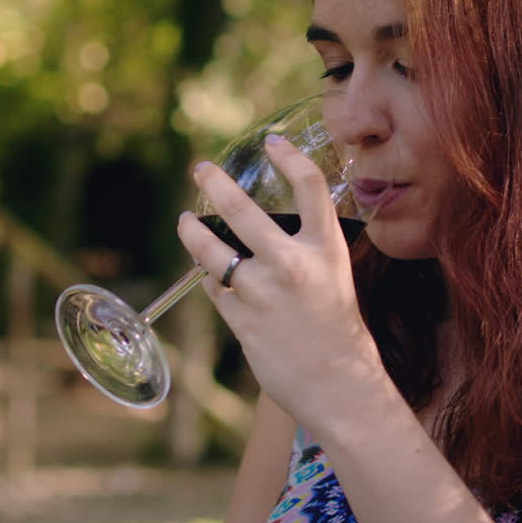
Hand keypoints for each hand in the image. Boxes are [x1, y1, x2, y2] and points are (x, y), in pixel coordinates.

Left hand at [177, 134, 386, 424]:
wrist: (336, 380)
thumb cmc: (335, 326)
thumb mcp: (333, 273)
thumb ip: (304, 245)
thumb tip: (261, 222)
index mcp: (326, 248)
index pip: (309, 186)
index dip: (289, 157)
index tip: (270, 142)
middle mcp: (293, 263)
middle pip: (241, 209)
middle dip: (215, 183)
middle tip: (201, 169)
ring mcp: (263, 291)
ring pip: (212, 251)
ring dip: (193, 233)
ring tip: (185, 222)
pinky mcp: (241, 318)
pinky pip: (214, 287)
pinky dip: (212, 280)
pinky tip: (216, 279)